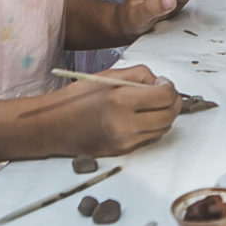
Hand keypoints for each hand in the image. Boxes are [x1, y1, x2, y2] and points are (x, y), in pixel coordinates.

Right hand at [66, 64, 181, 156]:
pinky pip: (149, 138)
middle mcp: (124, 124)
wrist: (52, 127)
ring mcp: (125, 141)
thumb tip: (159, 82)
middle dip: (173, 102)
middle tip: (166, 93)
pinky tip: (142, 117)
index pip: (164, 96)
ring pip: (162, 129)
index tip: (164, 83)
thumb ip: (137, 74)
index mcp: (120, 101)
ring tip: (154, 104)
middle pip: (168, 115)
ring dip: (165, 115)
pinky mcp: (123, 151)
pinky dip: (153, 127)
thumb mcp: (106, 77)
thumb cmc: (75, 100)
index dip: (170, 87)